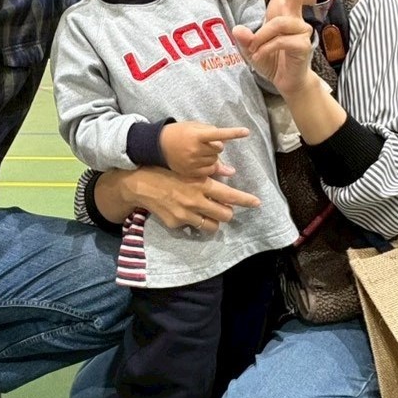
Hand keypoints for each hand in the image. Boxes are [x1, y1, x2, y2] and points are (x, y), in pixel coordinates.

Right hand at [124, 165, 260, 235]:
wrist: (140, 183)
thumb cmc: (166, 172)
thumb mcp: (189, 169)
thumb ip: (209, 173)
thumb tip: (229, 173)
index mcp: (201, 184)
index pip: (230, 195)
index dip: (245, 200)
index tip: (256, 203)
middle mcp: (196, 201)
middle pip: (225, 215)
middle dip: (227, 213)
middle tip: (223, 209)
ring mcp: (186, 214)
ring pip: (212, 227)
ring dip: (214, 222)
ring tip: (208, 215)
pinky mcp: (176, 223)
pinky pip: (193, 227)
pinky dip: (193, 223)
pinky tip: (186, 214)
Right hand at [159, 121, 248, 176]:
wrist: (158, 146)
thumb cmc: (179, 134)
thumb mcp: (194, 129)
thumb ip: (213, 138)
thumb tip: (228, 152)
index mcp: (197, 135)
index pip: (218, 133)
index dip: (233, 133)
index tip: (246, 131)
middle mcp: (195, 149)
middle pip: (219, 149)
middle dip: (216, 147)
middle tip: (205, 144)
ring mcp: (192, 162)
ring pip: (215, 161)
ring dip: (212, 157)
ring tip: (198, 152)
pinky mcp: (190, 172)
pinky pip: (209, 172)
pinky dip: (208, 167)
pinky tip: (198, 162)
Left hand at [235, 0, 325, 98]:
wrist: (287, 82)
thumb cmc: (272, 60)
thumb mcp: (251, 48)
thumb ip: (245, 38)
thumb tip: (238, 30)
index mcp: (281, 10)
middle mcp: (292, 15)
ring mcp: (300, 29)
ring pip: (278, 23)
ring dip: (262, 38)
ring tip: (256, 51)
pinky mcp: (302, 44)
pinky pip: (279, 40)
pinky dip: (265, 49)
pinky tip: (262, 56)